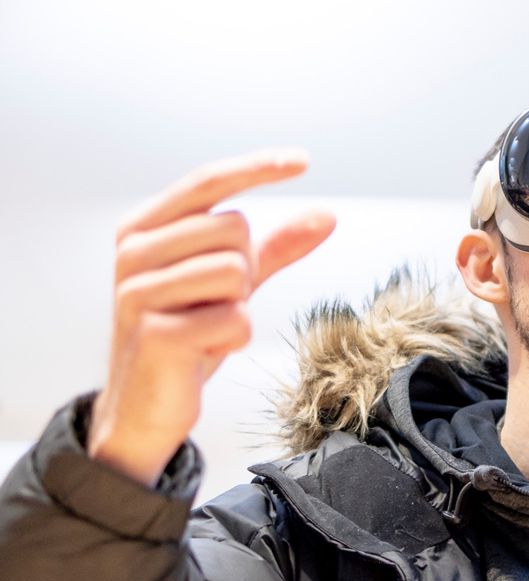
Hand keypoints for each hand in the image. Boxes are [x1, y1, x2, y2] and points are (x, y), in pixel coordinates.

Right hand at [87, 149, 336, 485]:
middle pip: (234, 228)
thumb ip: (274, 248)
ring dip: (239, 306)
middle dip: (244, 269)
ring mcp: (138, 293)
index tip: (303, 159)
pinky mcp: (156, 334)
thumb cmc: (188, 332)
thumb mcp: (232, 283)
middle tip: (213, 304)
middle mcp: (133, 253)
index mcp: (143, 229)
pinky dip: (235, 338)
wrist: (147, 404)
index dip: (256, 167)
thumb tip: (326, 216)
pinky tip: (203, 351)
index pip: (207, 182)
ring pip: (238, 272)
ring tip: (205, 326)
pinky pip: (236, 319)